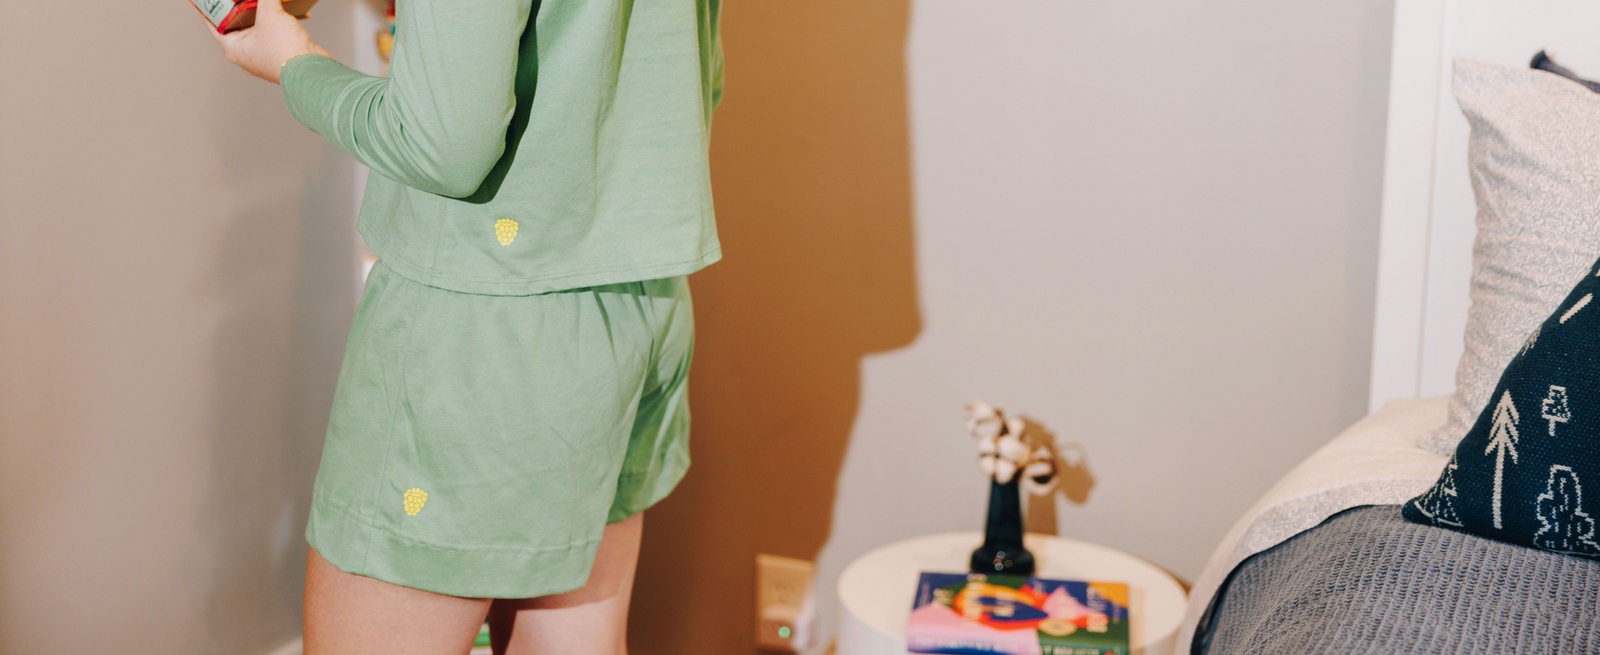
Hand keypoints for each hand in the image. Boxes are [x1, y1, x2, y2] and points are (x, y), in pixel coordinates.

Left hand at [211, 0, 331, 83]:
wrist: (311, 70)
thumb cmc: (285, 51)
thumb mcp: (270, 13)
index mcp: (234, 49)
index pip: (213, 26)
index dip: (209, 10)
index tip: (207, 2)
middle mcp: (245, 57)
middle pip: (235, 29)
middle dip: (237, 13)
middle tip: (238, 1)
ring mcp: (262, 60)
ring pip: (253, 35)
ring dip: (256, 21)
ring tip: (259, 6)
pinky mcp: (278, 60)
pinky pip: (270, 40)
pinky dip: (272, 28)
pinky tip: (279, 18)